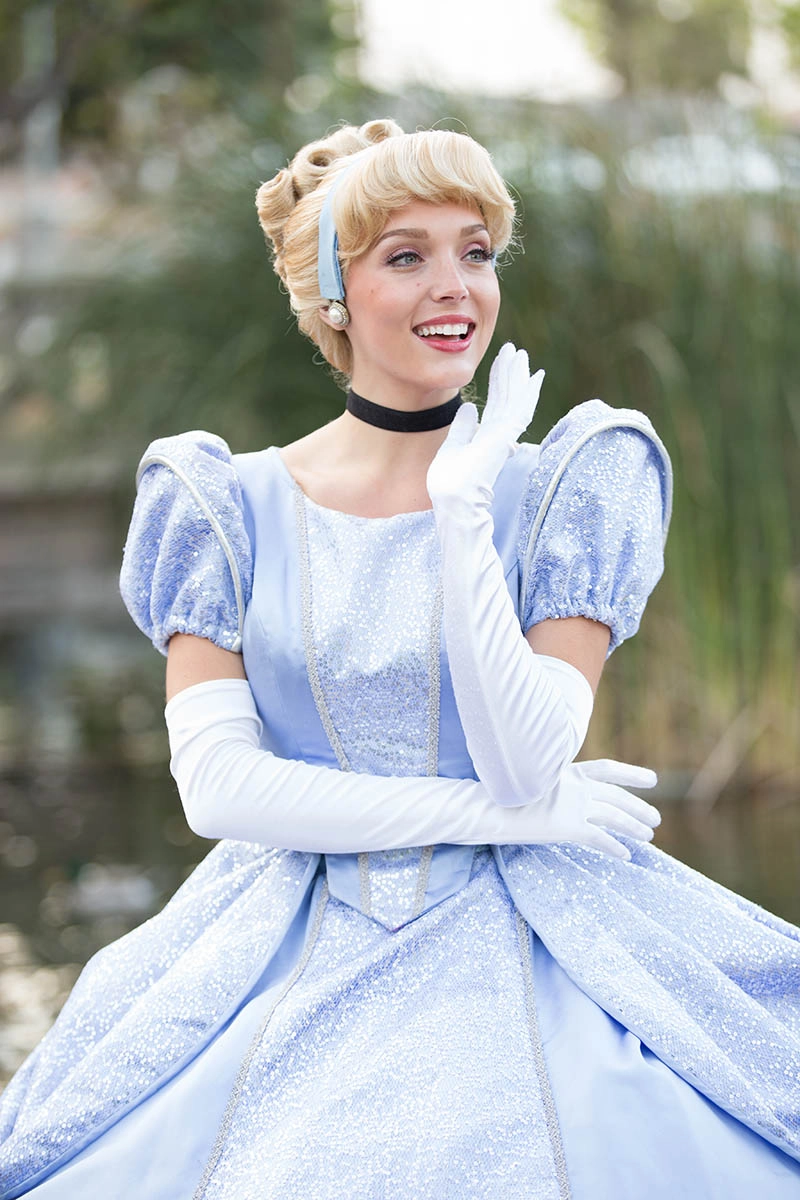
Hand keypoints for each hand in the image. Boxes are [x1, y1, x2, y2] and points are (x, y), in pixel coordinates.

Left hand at [427, 342, 544, 514]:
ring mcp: (504, 436)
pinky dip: (527, 392)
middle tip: (515, 350)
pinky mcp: (506, 436)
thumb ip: (462, 429)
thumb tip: (469, 406)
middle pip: (507, 399)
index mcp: (485, 439)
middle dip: (510, 373)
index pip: (496, 406)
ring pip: (515, 399)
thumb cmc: (449, 483)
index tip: (502, 362)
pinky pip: (520, 408)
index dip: (499, 383)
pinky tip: (534, 376)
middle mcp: (498, 436)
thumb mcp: (451, 449)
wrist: (453, 499)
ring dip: (518, 375)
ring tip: (521, 354)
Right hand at [502, 759, 660, 860]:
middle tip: (655, 819)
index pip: (608, 768)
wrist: (487, 808)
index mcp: (568, 770)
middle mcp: (575, 785)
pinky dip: (614, 847)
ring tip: (648, 836)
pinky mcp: (567, 826)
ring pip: (615, 816)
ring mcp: (572, 805)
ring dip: (634, 826)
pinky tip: (625, 855)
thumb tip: (570, 792)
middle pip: (617, 796)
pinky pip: (599, 838)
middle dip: (639, 807)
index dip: (632, 774)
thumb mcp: (536, 780)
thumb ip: (557, 784)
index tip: (652, 780)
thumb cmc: (506, 796)